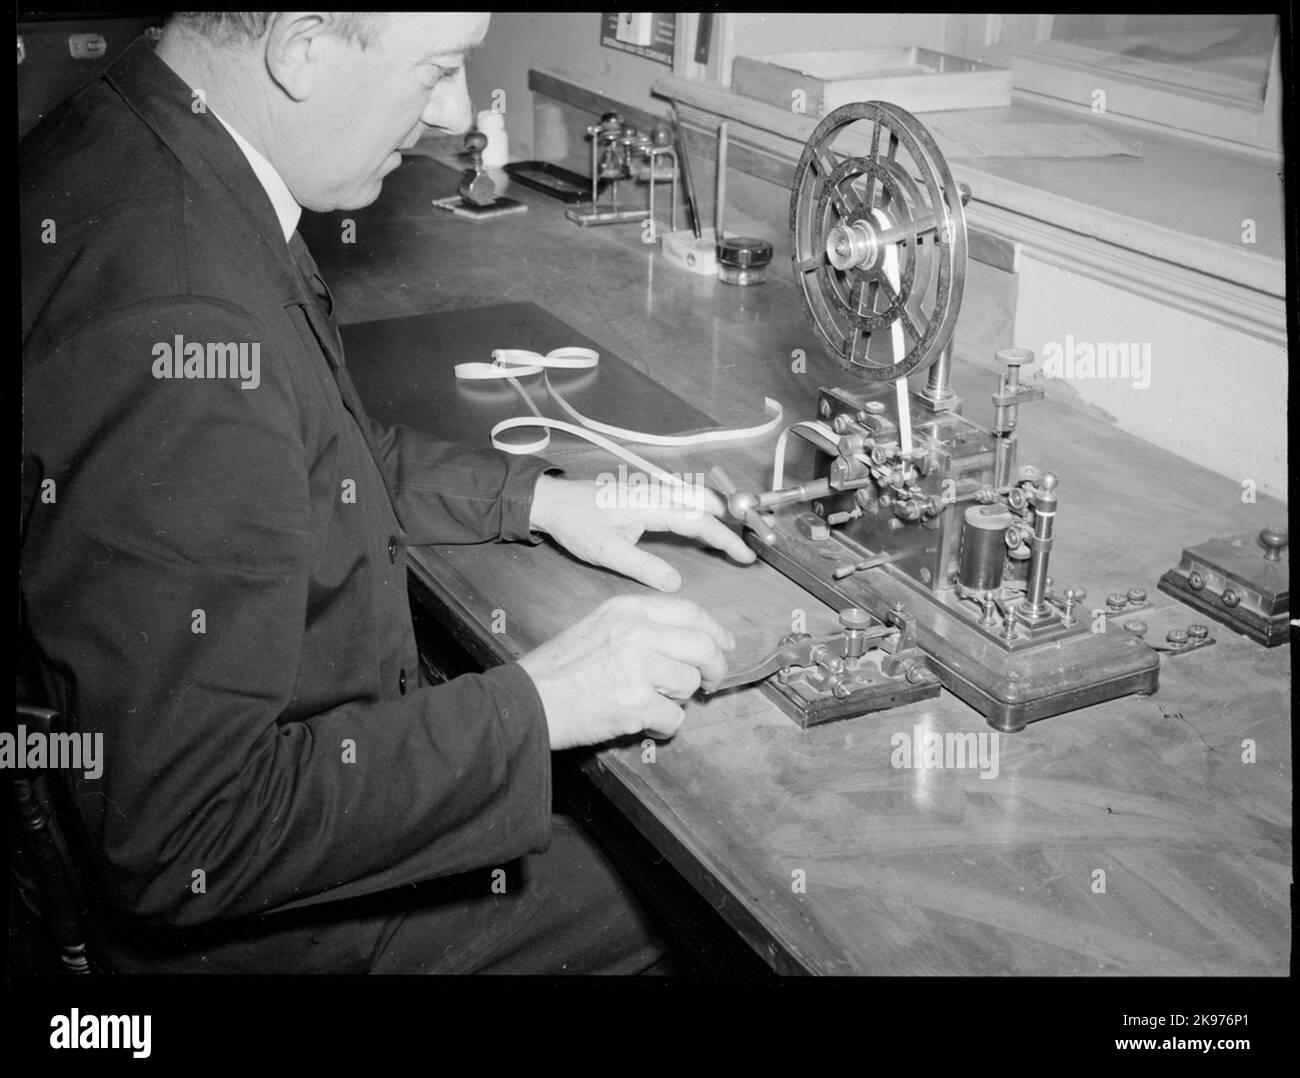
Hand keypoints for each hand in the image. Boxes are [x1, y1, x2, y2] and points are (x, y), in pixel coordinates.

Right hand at [518, 594, 734, 749]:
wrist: (530, 700)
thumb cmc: (560, 668)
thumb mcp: (599, 625)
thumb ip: (641, 627)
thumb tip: (688, 642)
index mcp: (628, 610)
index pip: (690, 613)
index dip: (715, 631)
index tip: (725, 646)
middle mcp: (637, 633)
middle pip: (702, 647)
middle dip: (714, 668)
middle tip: (709, 683)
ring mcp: (639, 667)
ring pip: (690, 684)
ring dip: (678, 700)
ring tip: (652, 703)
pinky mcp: (637, 703)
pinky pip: (674, 718)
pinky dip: (663, 727)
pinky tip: (643, 722)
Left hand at [528, 474, 754, 592]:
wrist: (552, 500)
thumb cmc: (577, 525)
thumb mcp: (607, 552)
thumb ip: (643, 567)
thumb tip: (676, 584)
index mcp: (651, 505)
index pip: (699, 521)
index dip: (725, 539)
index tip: (746, 556)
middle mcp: (657, 492)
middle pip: (706, 502)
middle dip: (734, 520)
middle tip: (756, 540)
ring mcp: (653, 489)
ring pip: (697, 496)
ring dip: (721, 512)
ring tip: (740, 532)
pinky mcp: (647, 492)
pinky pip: (685, 497)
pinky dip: (704, 508)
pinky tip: (708, 521)